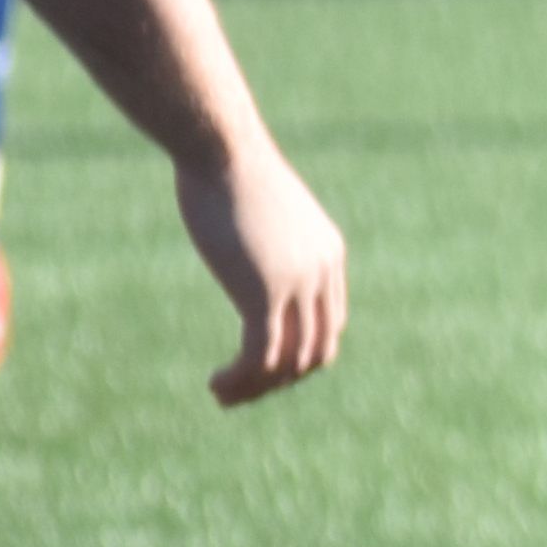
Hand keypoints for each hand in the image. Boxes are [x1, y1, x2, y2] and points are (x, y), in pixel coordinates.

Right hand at [175, 131, 347, 406]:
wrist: (223, 152)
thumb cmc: (229, 172)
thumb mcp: (259, 212)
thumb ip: (264, 241)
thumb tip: (245, 250)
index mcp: (328, 255)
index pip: (329, 323)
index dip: (298, 354)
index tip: (260, 367)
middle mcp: (322, 272)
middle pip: (317, 348)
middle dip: (281, 379)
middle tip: (240, 390)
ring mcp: (298, 284)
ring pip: (290, 360)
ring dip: (257, 386)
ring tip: (223, 394)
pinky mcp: (266, 292)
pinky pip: (262, 355)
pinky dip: (242, 378)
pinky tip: (217, 383)